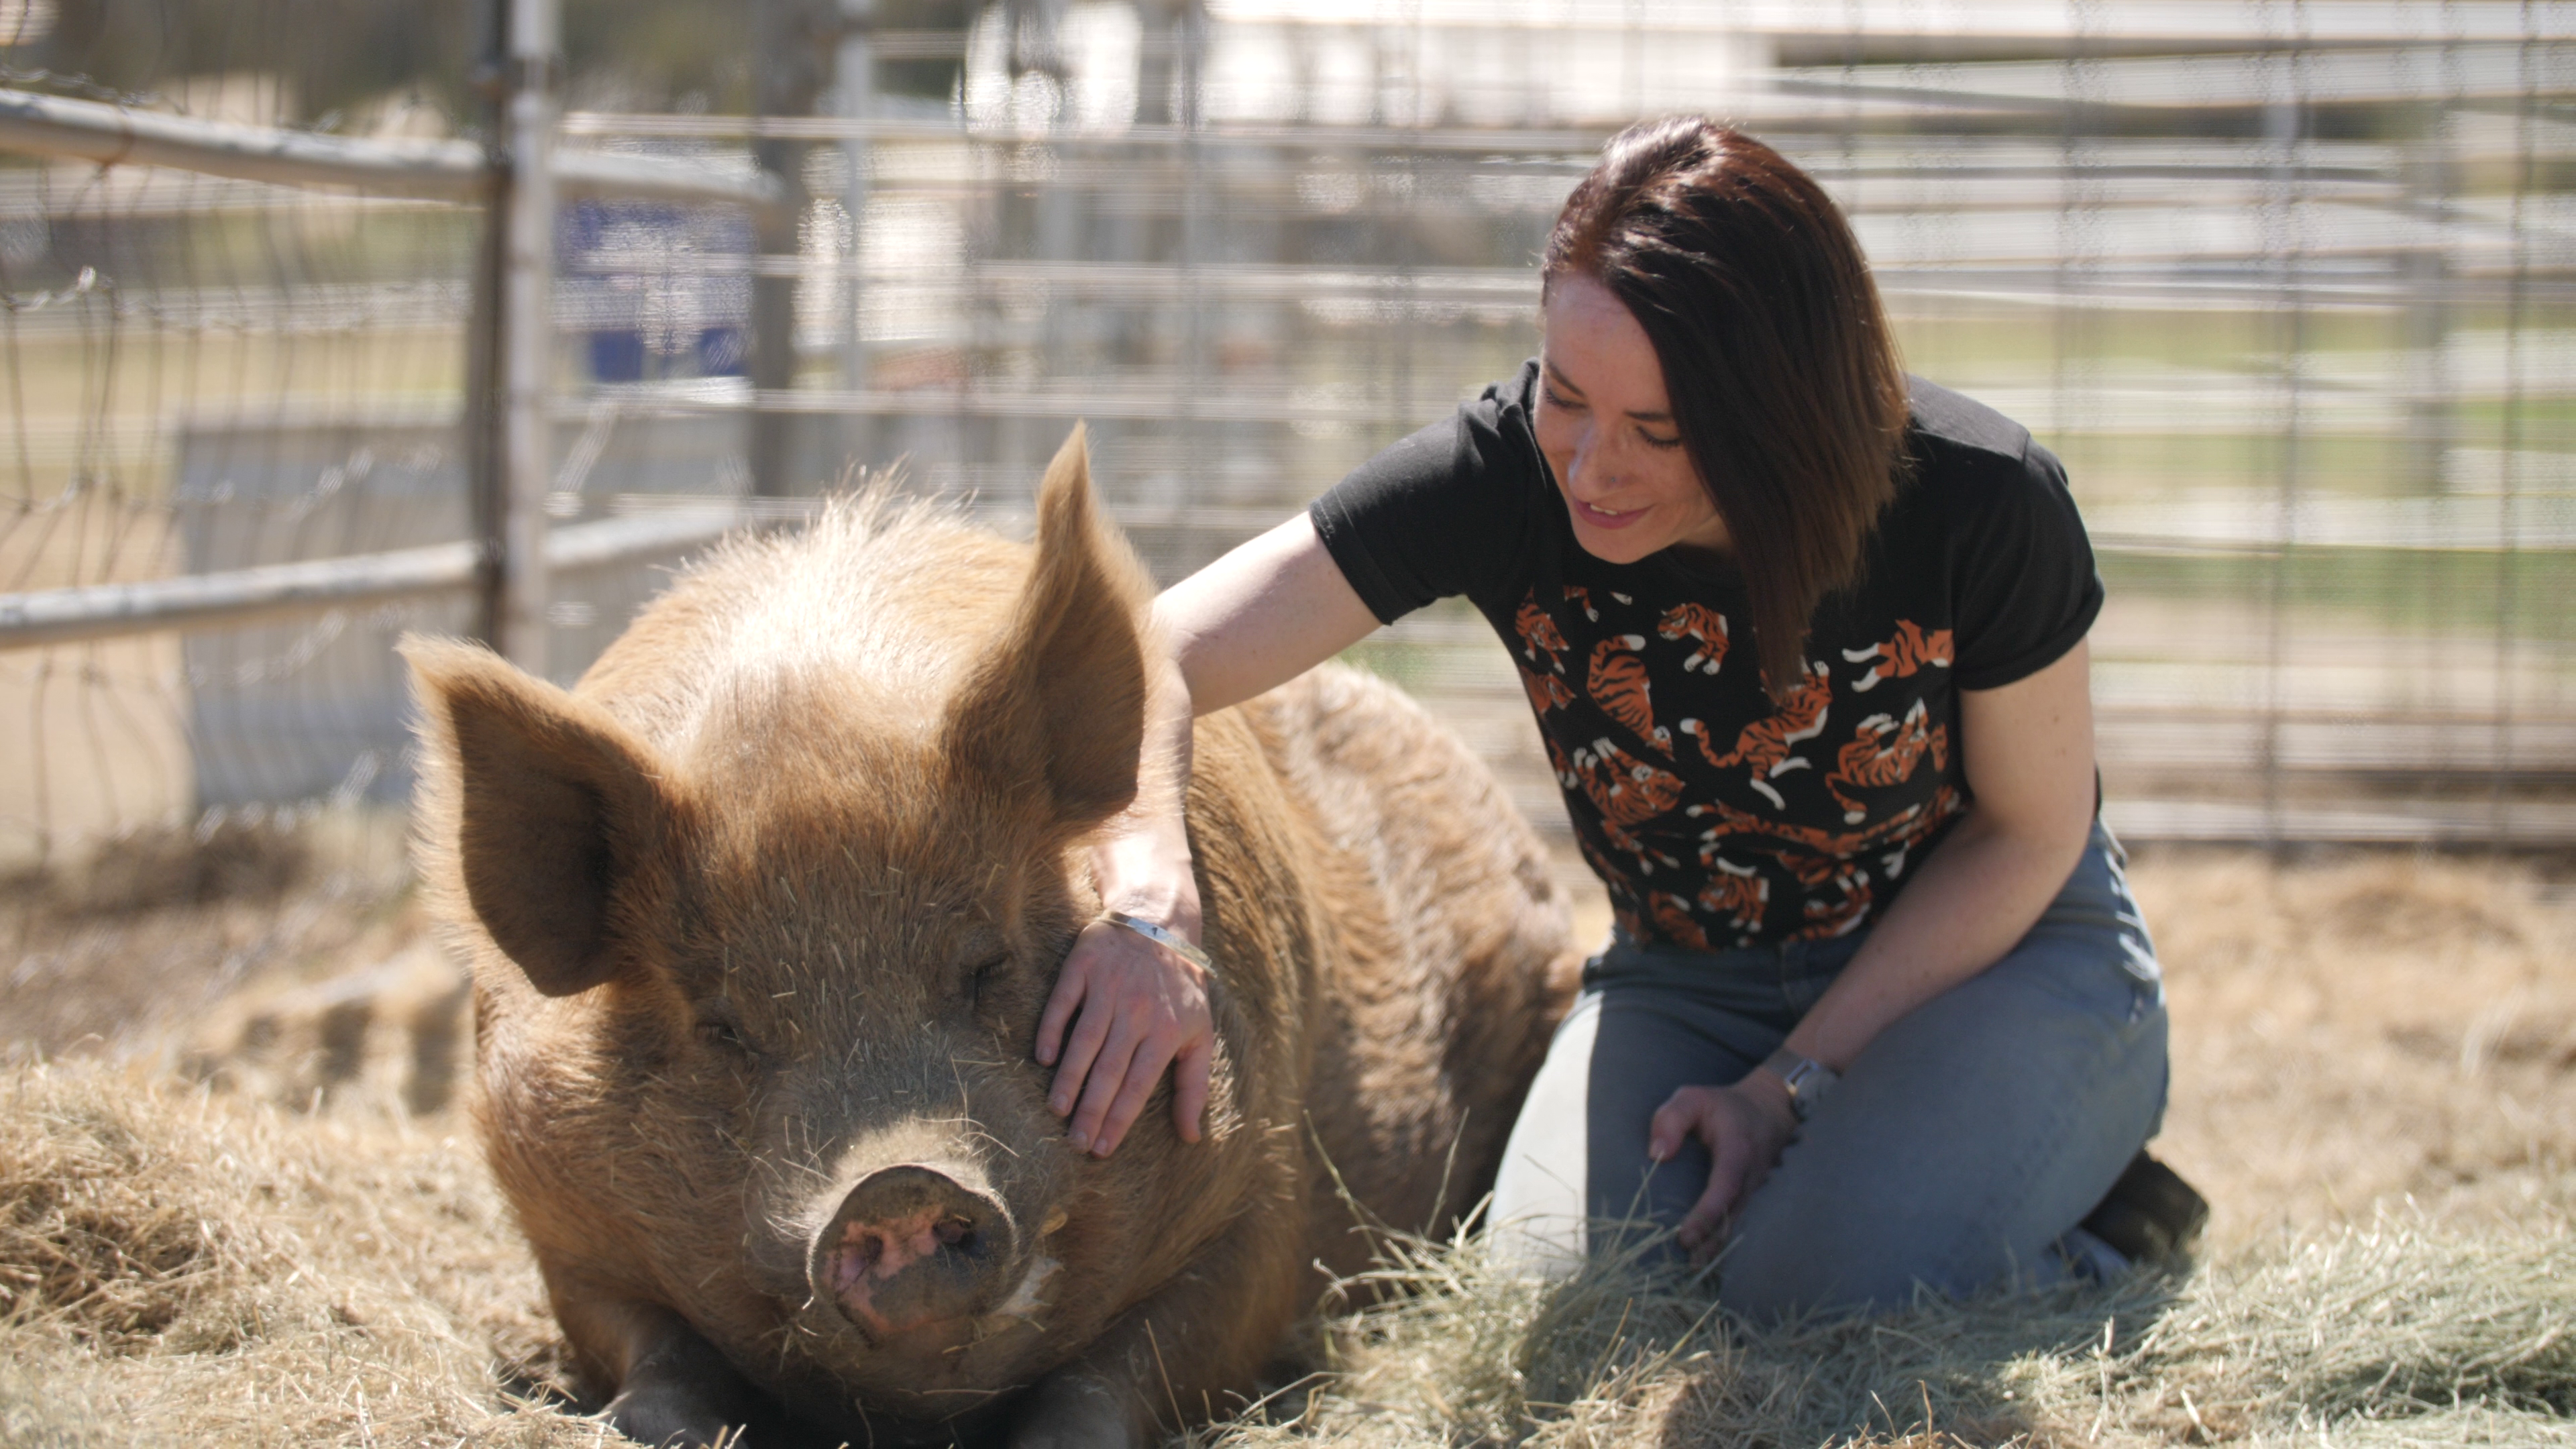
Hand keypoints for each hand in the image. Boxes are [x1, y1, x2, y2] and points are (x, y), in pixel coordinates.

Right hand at [1036, 918, 1213, 1156]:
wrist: (1159, 922)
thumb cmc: (1180, 989)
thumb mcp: (1200, 1033)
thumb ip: (1194, 1085)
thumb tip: (1192, 1136)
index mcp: (1167, 1032)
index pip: (1139, 1086)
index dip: (1119, 1119)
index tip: (1102, 1149)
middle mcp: (1137, 1012)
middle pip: (1111, 1070)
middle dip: (1092, 1109)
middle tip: (1076, 1142)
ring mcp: (1109, 988)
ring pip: (1086, 1040)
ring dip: (1070, 1077)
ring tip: (1057, 1109)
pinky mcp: (1084, 967)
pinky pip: (1064, 1002)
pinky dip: (1052, 1029)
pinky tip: (1043, 1057)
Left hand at [1648, 1074, 1798, 1259]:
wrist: (1770, 1108)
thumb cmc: (1721, 1106)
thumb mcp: (1692, 1098)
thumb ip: (1671, 1119)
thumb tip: (1657, 1154)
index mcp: (1738, 1151)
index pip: (1725, 1188)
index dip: (1707, 1215)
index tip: (1685, 1237)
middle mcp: (1752, 1175)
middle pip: (1734, 1216)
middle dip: (1712, 1242)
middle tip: (1688, 1264)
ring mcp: (1756, 1188)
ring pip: (1739, 1223)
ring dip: (1718, 1246)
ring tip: (1693, 1268)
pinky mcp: (1753, 1195)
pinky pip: (1740, 1220)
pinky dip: (1724, 1239)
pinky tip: (1706, 1256)